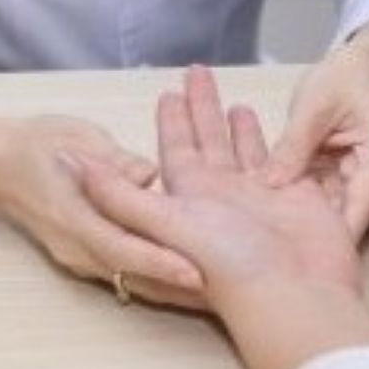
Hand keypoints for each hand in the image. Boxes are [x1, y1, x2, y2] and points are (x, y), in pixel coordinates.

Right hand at [0, 115, 203, 307]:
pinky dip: (155, 277)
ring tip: (216, 295)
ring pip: (131, 279)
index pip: (122, 247)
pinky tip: (186, 281)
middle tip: (221, 292)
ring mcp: (80, 257)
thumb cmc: (36, 145)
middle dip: (175, 285)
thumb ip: (114, 159)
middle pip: (133, 274)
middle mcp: (76, 247)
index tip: (195, 272)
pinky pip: (125, 273)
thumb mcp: (75, 138)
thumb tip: (149, 173)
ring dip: (169, 287)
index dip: (160, 261)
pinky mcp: (86, 257)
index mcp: (73, 217)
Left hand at [80, 68, 368, 368]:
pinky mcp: (294, 197)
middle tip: (198, 72)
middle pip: (207, 142)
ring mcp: (258, 198)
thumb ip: (120, 195)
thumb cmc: (231, 268)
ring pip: (241, 150)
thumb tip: (71, 167)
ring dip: (233, 126)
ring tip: (231, 100)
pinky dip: (269, 142)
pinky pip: (276, 160)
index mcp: (190, 199)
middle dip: (201, 108)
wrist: (296, 296)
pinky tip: (267, 129)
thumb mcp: (167, 223)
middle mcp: (222, 197)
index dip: (170, 121)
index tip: (166, 93)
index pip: (175, 149)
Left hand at [266, 15, 368, 236]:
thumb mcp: (312, 106)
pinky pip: (320, 196)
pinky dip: (297, 198)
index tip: (290, 258)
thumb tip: (268, 184)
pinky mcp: (343, 181)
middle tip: (263, 245)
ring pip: (328, 210)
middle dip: (307, 231)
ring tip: (258, 229)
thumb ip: (294, 144)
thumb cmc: (342, 78)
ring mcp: (361, 183)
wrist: (358, 67)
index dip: (325, 238)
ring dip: (299, 216)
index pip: (357, 212)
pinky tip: (265, 208)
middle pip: (343, 216)